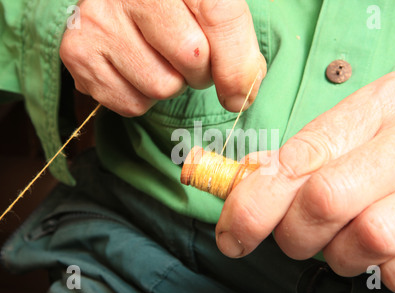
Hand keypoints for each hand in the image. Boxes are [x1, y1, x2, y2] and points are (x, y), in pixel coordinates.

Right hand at [60, 0, 265, 116]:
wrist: (118, 2)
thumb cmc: (173, 8)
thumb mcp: (210, 7)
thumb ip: (235, 42)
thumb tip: (238, 96)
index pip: (219, 15)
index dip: (237, 63)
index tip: (239, 94)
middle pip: (192, 58)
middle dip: (201, 70)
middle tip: (189, 57)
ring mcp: (100, 19)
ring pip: (161, 87)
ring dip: (169, 84)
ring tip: (158, 59)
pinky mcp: (78, 52)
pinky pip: (131, 104)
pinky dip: (141, 97)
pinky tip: (135, 69)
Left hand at [217, 71, 394, 292]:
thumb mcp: (371, 123)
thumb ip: (314, 150)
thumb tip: (250, 177)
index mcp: (384, 105)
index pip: (299, 158)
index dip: (254, 202)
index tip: (232, 231)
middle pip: (324, 202)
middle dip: (295, 233)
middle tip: (300, 235)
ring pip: (363, 241)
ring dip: (341, 252)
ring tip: (354, 235)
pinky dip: (385, 272)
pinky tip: (394, 249)